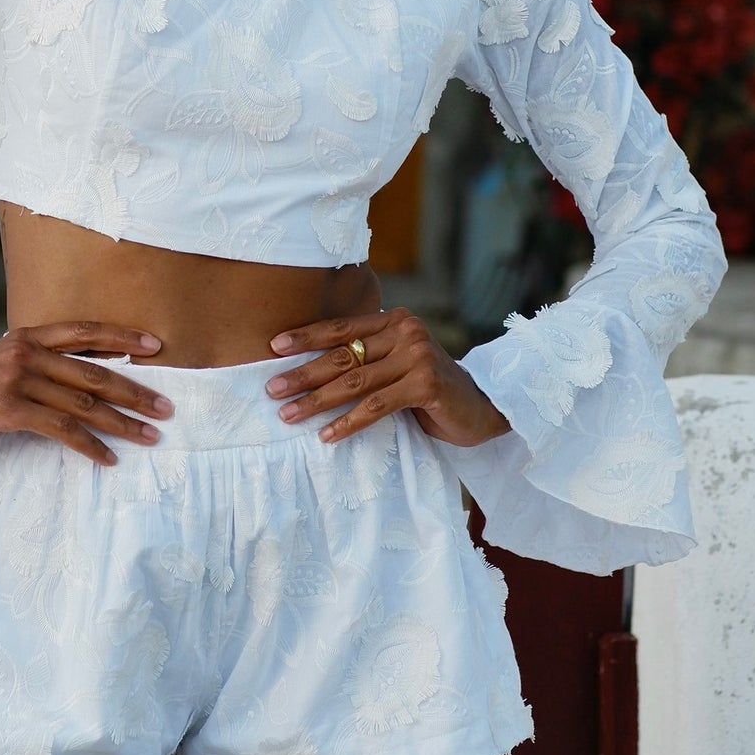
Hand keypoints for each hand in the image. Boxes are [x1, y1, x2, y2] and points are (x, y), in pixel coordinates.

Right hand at [0, 321, 174, 465]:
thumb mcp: (4, 361)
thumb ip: (40, 362)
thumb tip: (87, 378)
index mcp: (29, 336)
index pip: (86, 331)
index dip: (122, 338)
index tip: (155, 346)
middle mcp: (28, 353)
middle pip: (95, 373)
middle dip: (135, 391)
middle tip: (166, 407)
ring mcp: (19, 380)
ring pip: (84, 404)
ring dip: (122, 423)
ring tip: (150, 436)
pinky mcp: (10, 410)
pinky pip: (61, 430)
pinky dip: (89, 446)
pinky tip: (108, 459)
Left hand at [265, 307, 513, 447]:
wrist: (482, 408)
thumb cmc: (430, 389)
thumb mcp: (398, 364)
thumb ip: (368, 357)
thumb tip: (308, 368)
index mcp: (394, 320)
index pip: (342, 328)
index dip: (306, 336)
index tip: (274, 347)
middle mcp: (406, 331)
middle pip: (343, 356)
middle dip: (303, 374)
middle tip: (271, 389)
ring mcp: (418, 356)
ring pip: (355, 383)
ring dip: (317, 401)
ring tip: (288, 414)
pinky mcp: (426, 384)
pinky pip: (376, 406)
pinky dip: (348, 423)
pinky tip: (326, 434)